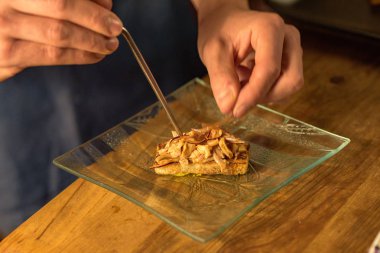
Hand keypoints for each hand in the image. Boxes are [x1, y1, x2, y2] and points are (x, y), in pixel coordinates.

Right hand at [0, 0, 122, 81]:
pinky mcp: (6, 56)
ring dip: (92, 41)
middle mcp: (4, 2)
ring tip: (109, 44)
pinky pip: (51, 55)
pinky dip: (79, 55)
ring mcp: (2, 28)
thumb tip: (103, 3)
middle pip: (61, 7)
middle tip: (115, 27)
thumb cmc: (10, 12)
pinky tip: (94, 55)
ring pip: (59, 35)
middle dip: (95, 19)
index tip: (108, 5)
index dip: (89, 2)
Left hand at [194, 1, 303, 116]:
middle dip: (263, 96)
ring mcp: (292, 49)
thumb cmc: (220, 30)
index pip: (269, 70)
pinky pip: (283, 85)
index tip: (235, 110)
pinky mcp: (290, 61)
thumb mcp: (212, 51)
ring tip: (240, 80)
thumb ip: (220, 77)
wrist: (225, 20)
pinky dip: (264, 90)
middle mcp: (288, 37)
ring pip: (289, 86)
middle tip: (237, 97)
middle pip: (290, 81)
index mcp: (270, 29)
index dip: (253, 95)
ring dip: (263, 93)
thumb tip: (228, 105)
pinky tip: (246, 79)